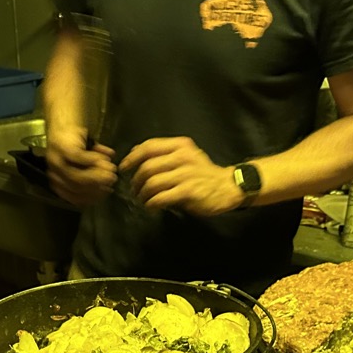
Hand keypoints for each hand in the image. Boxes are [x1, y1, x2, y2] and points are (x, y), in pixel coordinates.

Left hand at [46, 125, 116, 206]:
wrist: (63, 117)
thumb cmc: (74, 139)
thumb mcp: (86, 156)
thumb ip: (95, 165)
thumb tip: (111, 171)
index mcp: (58, 179)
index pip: (73, 196)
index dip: (90, 197)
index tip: (104, 195)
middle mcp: (54, 172)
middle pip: (76, 187)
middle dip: (96, 187)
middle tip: (111, 182)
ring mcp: (57, 161)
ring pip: (77, 176)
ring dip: (97, 175)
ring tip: (111, 172)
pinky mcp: (62, 149)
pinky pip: (80, 159)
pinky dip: (94, 160)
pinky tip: (106, 158)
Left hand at [119, 137, 241, 216]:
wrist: (228, 187)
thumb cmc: (203, 173)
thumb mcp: (186, 156)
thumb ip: (164, 155)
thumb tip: (136, 156)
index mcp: (180, 145)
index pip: (149, 146)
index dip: (132, 157)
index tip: (124, 168)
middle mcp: (182, 157)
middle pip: (147, 166)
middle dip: (136, 180)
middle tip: (135, 190)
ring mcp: (186, 174)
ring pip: (152, 183)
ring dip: (142, 194)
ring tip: (142, 200)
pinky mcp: (188, 191)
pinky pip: (161, 197)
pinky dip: (151, 203)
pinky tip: (151, 207)